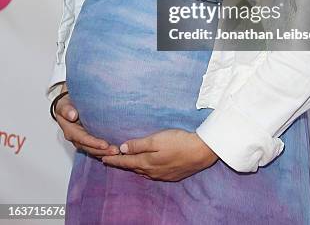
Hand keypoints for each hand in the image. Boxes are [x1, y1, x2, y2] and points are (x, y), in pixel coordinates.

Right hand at [54, 84, 119, 158]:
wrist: (68, 105)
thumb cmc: (66, 104)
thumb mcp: (63, 105)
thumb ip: (66, 109)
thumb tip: (72, 115)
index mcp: (70, 131)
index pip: (83, 139)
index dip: (94, 143)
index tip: (105, 145)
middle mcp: (76, 138)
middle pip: (90, 148)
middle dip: (102, 151)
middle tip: (116, 151)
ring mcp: (83, 140)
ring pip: (94, 150)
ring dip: (105, 153)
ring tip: (118, 152)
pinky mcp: (89, 139)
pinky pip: (97, 148)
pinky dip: (105, 151)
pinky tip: (115, 150)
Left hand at [101, 128, 218, 181]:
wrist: (200, 152)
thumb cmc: (178, 141)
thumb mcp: (156, 139)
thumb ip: (139, 144)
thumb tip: (122, 148)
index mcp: (147, 162)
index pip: (126, 162)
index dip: (114, 160)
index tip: (103, 159)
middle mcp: (152, 172)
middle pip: (134, 168)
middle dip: (123, 164)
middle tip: (113, 159)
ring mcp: (162, 175)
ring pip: (143, 172)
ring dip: (135, 167)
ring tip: (128, 162)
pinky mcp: (172, 176)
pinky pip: (153, 174)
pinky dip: (146, 169)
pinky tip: (148, 166)